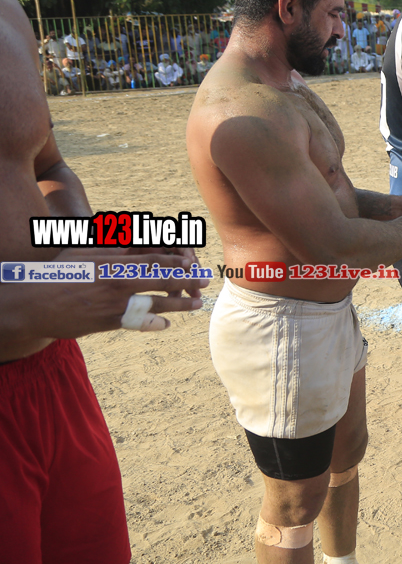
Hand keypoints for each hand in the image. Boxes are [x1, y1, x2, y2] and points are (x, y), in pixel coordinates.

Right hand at [15, 249, 209, 337]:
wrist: (34, 304)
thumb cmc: (59, 274)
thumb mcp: (85, 252)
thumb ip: (111, 247)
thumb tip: (134, 239)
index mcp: (114, 261)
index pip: (154, 258)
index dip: (177, 261)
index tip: (192, 262)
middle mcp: (118, 280)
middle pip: (162, 278)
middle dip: (188, 279)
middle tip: (205, 280)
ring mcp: (115, 302)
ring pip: (156, 302)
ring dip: (180, 303)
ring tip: (195, 304)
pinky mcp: (109, 322)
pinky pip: (139, 323)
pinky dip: (155, 324)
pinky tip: (166, 324)